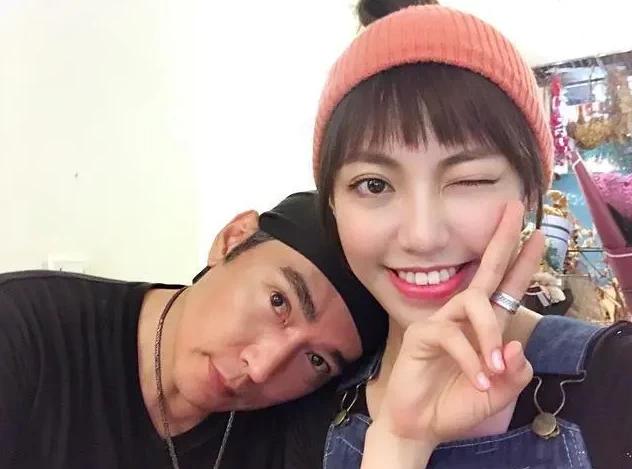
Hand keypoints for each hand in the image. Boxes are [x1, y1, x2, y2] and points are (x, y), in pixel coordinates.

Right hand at [374, 200, 544, 445]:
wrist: (420, 425)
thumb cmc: (456, 405)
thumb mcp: (499, 394)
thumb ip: (516, 374)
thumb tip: (518, 346)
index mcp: (484, 329)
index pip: (505, 289)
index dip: (521, 263)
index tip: (537, 235)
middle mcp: (464, 319)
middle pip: (485, 273)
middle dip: (502, 242)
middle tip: (515, 211)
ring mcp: (442, 323)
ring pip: (473, 303)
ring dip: (489, 334)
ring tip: (496, 366)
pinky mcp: (422, 334)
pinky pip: (452, 335)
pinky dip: (470, 360)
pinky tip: (479, 381)